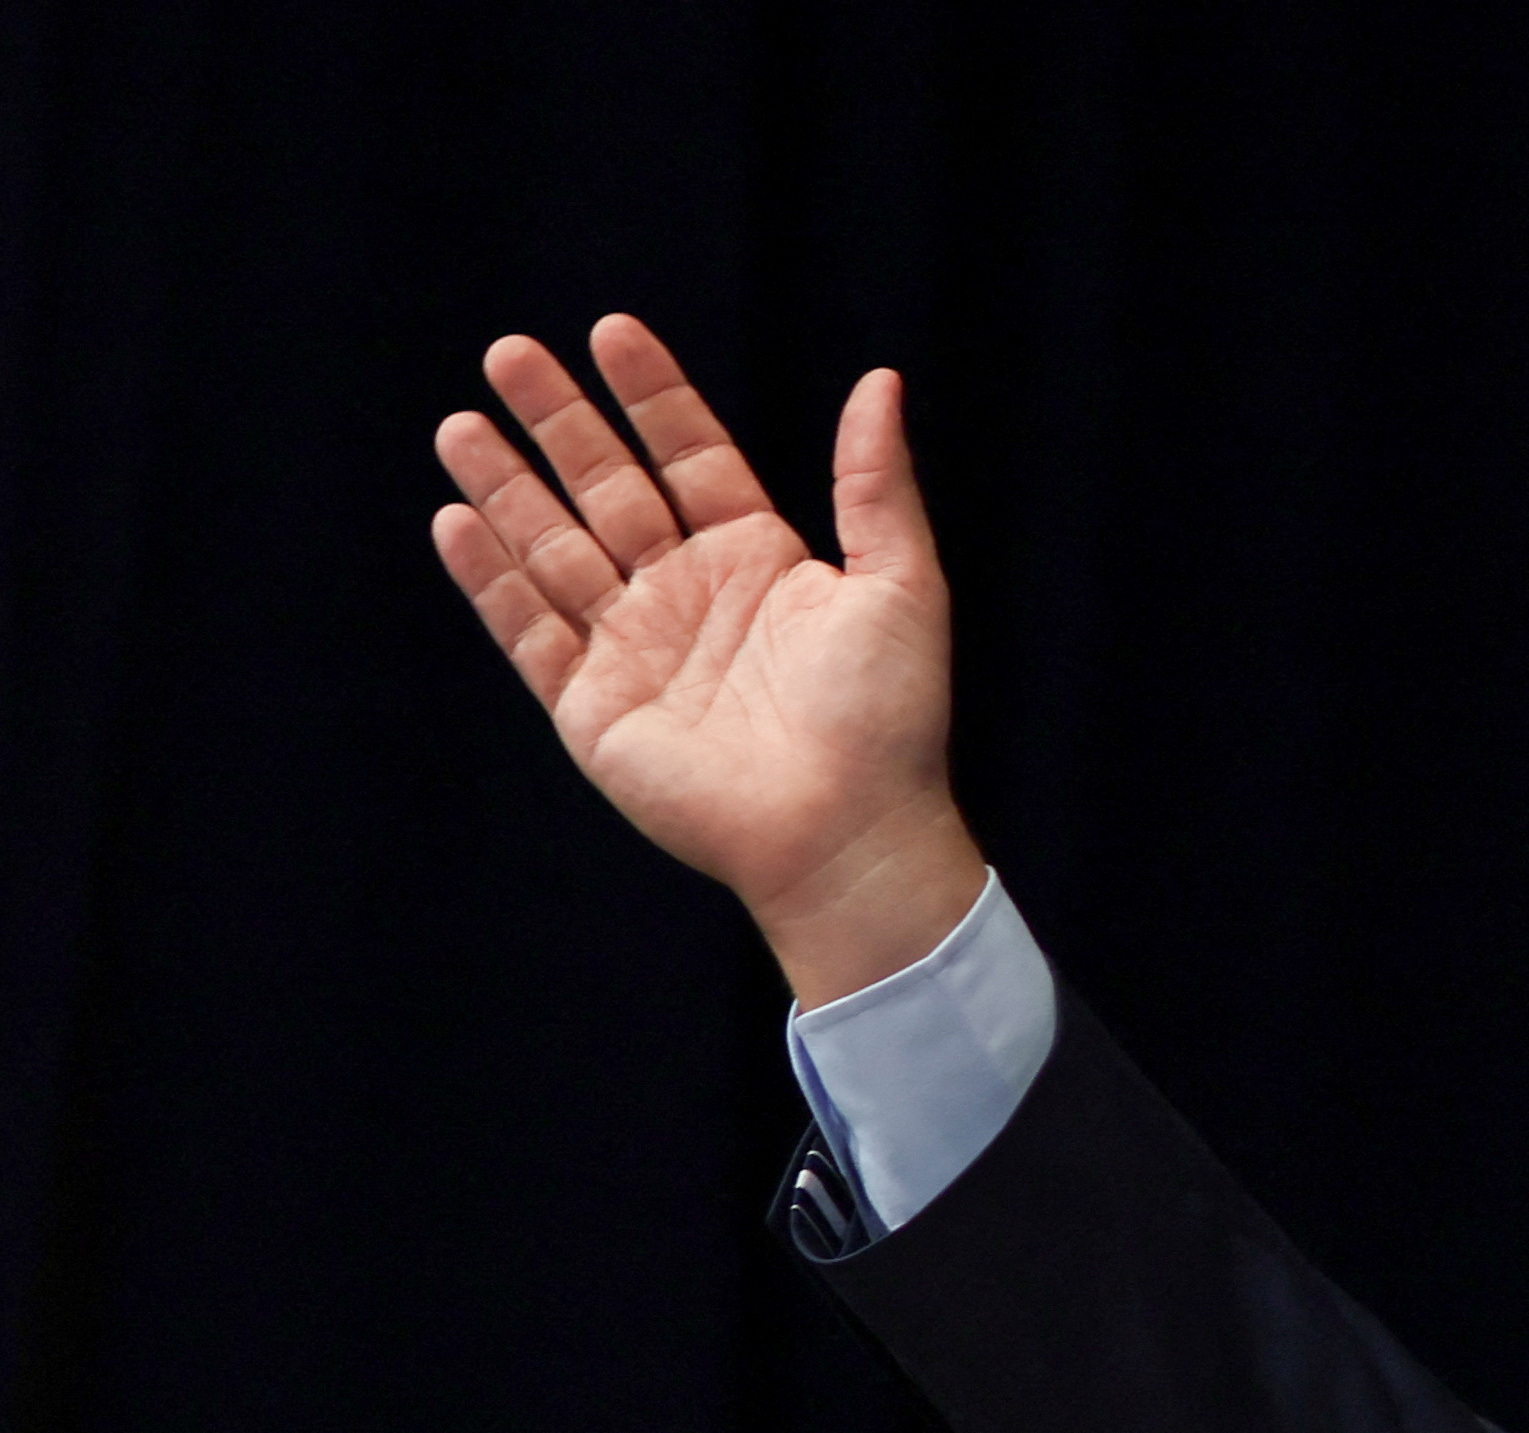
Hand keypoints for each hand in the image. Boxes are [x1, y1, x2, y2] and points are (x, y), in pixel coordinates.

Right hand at [432, 316, 987, 1005]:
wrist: (851, 832)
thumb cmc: (890, 718)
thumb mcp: (901, 584)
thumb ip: (876, 484)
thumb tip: (881, 382)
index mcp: (758, 561)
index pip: (690, 457)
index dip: (651, 396)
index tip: (611, 331)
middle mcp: (688, 597)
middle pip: (607, 489)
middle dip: (558, 423)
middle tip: (509, 353)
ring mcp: (635, 650)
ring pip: (554, 550)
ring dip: (506, 488)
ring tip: (460, 424)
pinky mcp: (594, 709)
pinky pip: (530, 632)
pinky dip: (490, 580)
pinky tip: (456, 522)